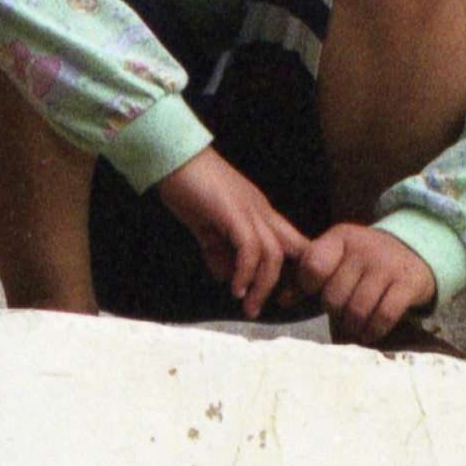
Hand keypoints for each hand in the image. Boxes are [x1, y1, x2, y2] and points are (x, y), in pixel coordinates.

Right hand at [155, 148, 311, 320]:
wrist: (172, 158)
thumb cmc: (187, 187)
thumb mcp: (205, 226)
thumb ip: (217, 251)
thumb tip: (225, 277)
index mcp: (259, 213)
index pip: (290, 242)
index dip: (291, 270)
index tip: (278, 297)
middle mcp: (262, 211)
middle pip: (294, 249)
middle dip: (290, 282)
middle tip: (271, 307)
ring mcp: (250, 210)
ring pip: (273, 253)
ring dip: (263, 285)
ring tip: (248, 306)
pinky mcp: (234, 212)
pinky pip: (250, 248)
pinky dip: (246, 272)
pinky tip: (235, 288)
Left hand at [291, 221, 438, 344]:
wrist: (413, 250)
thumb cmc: (363, 261)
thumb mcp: (336, 258)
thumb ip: (307, 276)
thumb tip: (283, 301)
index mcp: (341, 237)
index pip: (313, 266)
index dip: (308, 287)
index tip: (315, 293)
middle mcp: (364, 248)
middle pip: (334, 296)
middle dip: (334, 312)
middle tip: (340, 314)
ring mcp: (387, 265)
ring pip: (357, 310)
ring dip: (352, 327)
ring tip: (353, 328)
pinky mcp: (408, 283)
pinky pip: (383, 317)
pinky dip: (373, 331)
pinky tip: (369, 334)